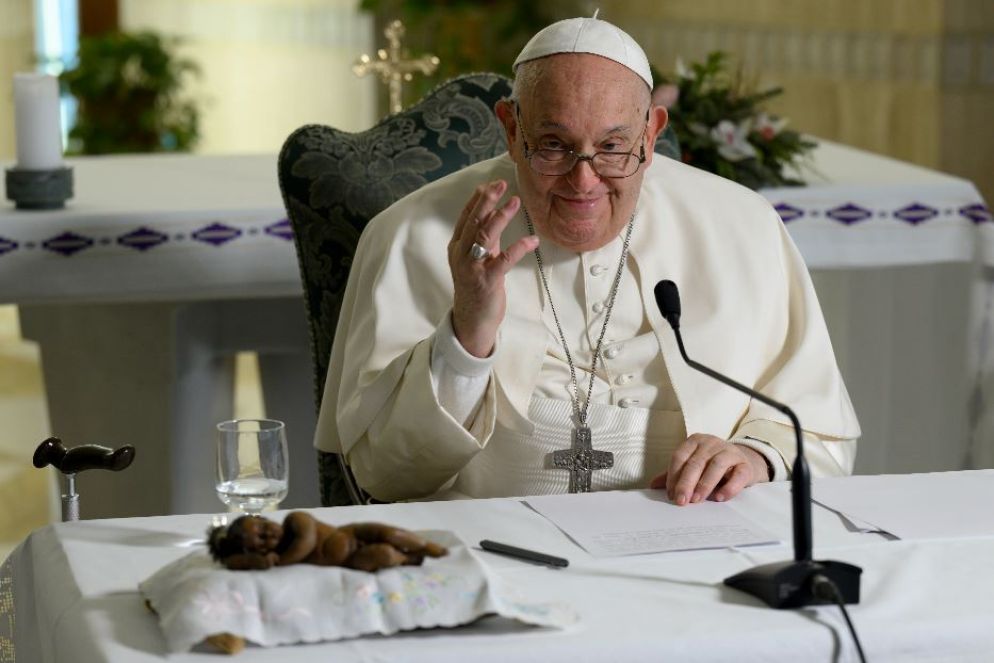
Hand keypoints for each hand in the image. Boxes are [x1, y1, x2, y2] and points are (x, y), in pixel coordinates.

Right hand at [447, 179, 538, 357]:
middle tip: (501, 184)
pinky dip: (519, 249)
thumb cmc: (477, 286)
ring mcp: (472, 268)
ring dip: (501, 217)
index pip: (466, 217)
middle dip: (487, 201)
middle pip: (474, 222)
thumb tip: (493, 211)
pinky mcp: (487, 281)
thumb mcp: (479, 258)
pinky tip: (532, 241)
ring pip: (485, 236)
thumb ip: (485, 237)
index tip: (491, 183)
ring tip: (516, 201)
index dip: (478, 199)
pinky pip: (504, 261)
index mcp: (458, 246)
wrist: (472, 320)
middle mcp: (461, 254)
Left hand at [649, 434, 769, 505]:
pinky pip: (738, 475)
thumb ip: (674, 474)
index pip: (679, 457)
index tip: (670, 494)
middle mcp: (711, 443)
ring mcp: (729, 451)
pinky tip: (720, 498)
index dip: (673, 476)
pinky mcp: (745, 464)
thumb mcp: (692, 467)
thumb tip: (652, 486)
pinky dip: (729, 487)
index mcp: (694, 441)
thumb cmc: (711, 466)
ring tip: (697, 500)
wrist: (742, 463)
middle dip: (686, 483)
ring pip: (716, 465)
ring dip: (705, 484)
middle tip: (681, 501)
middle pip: (696, 462)